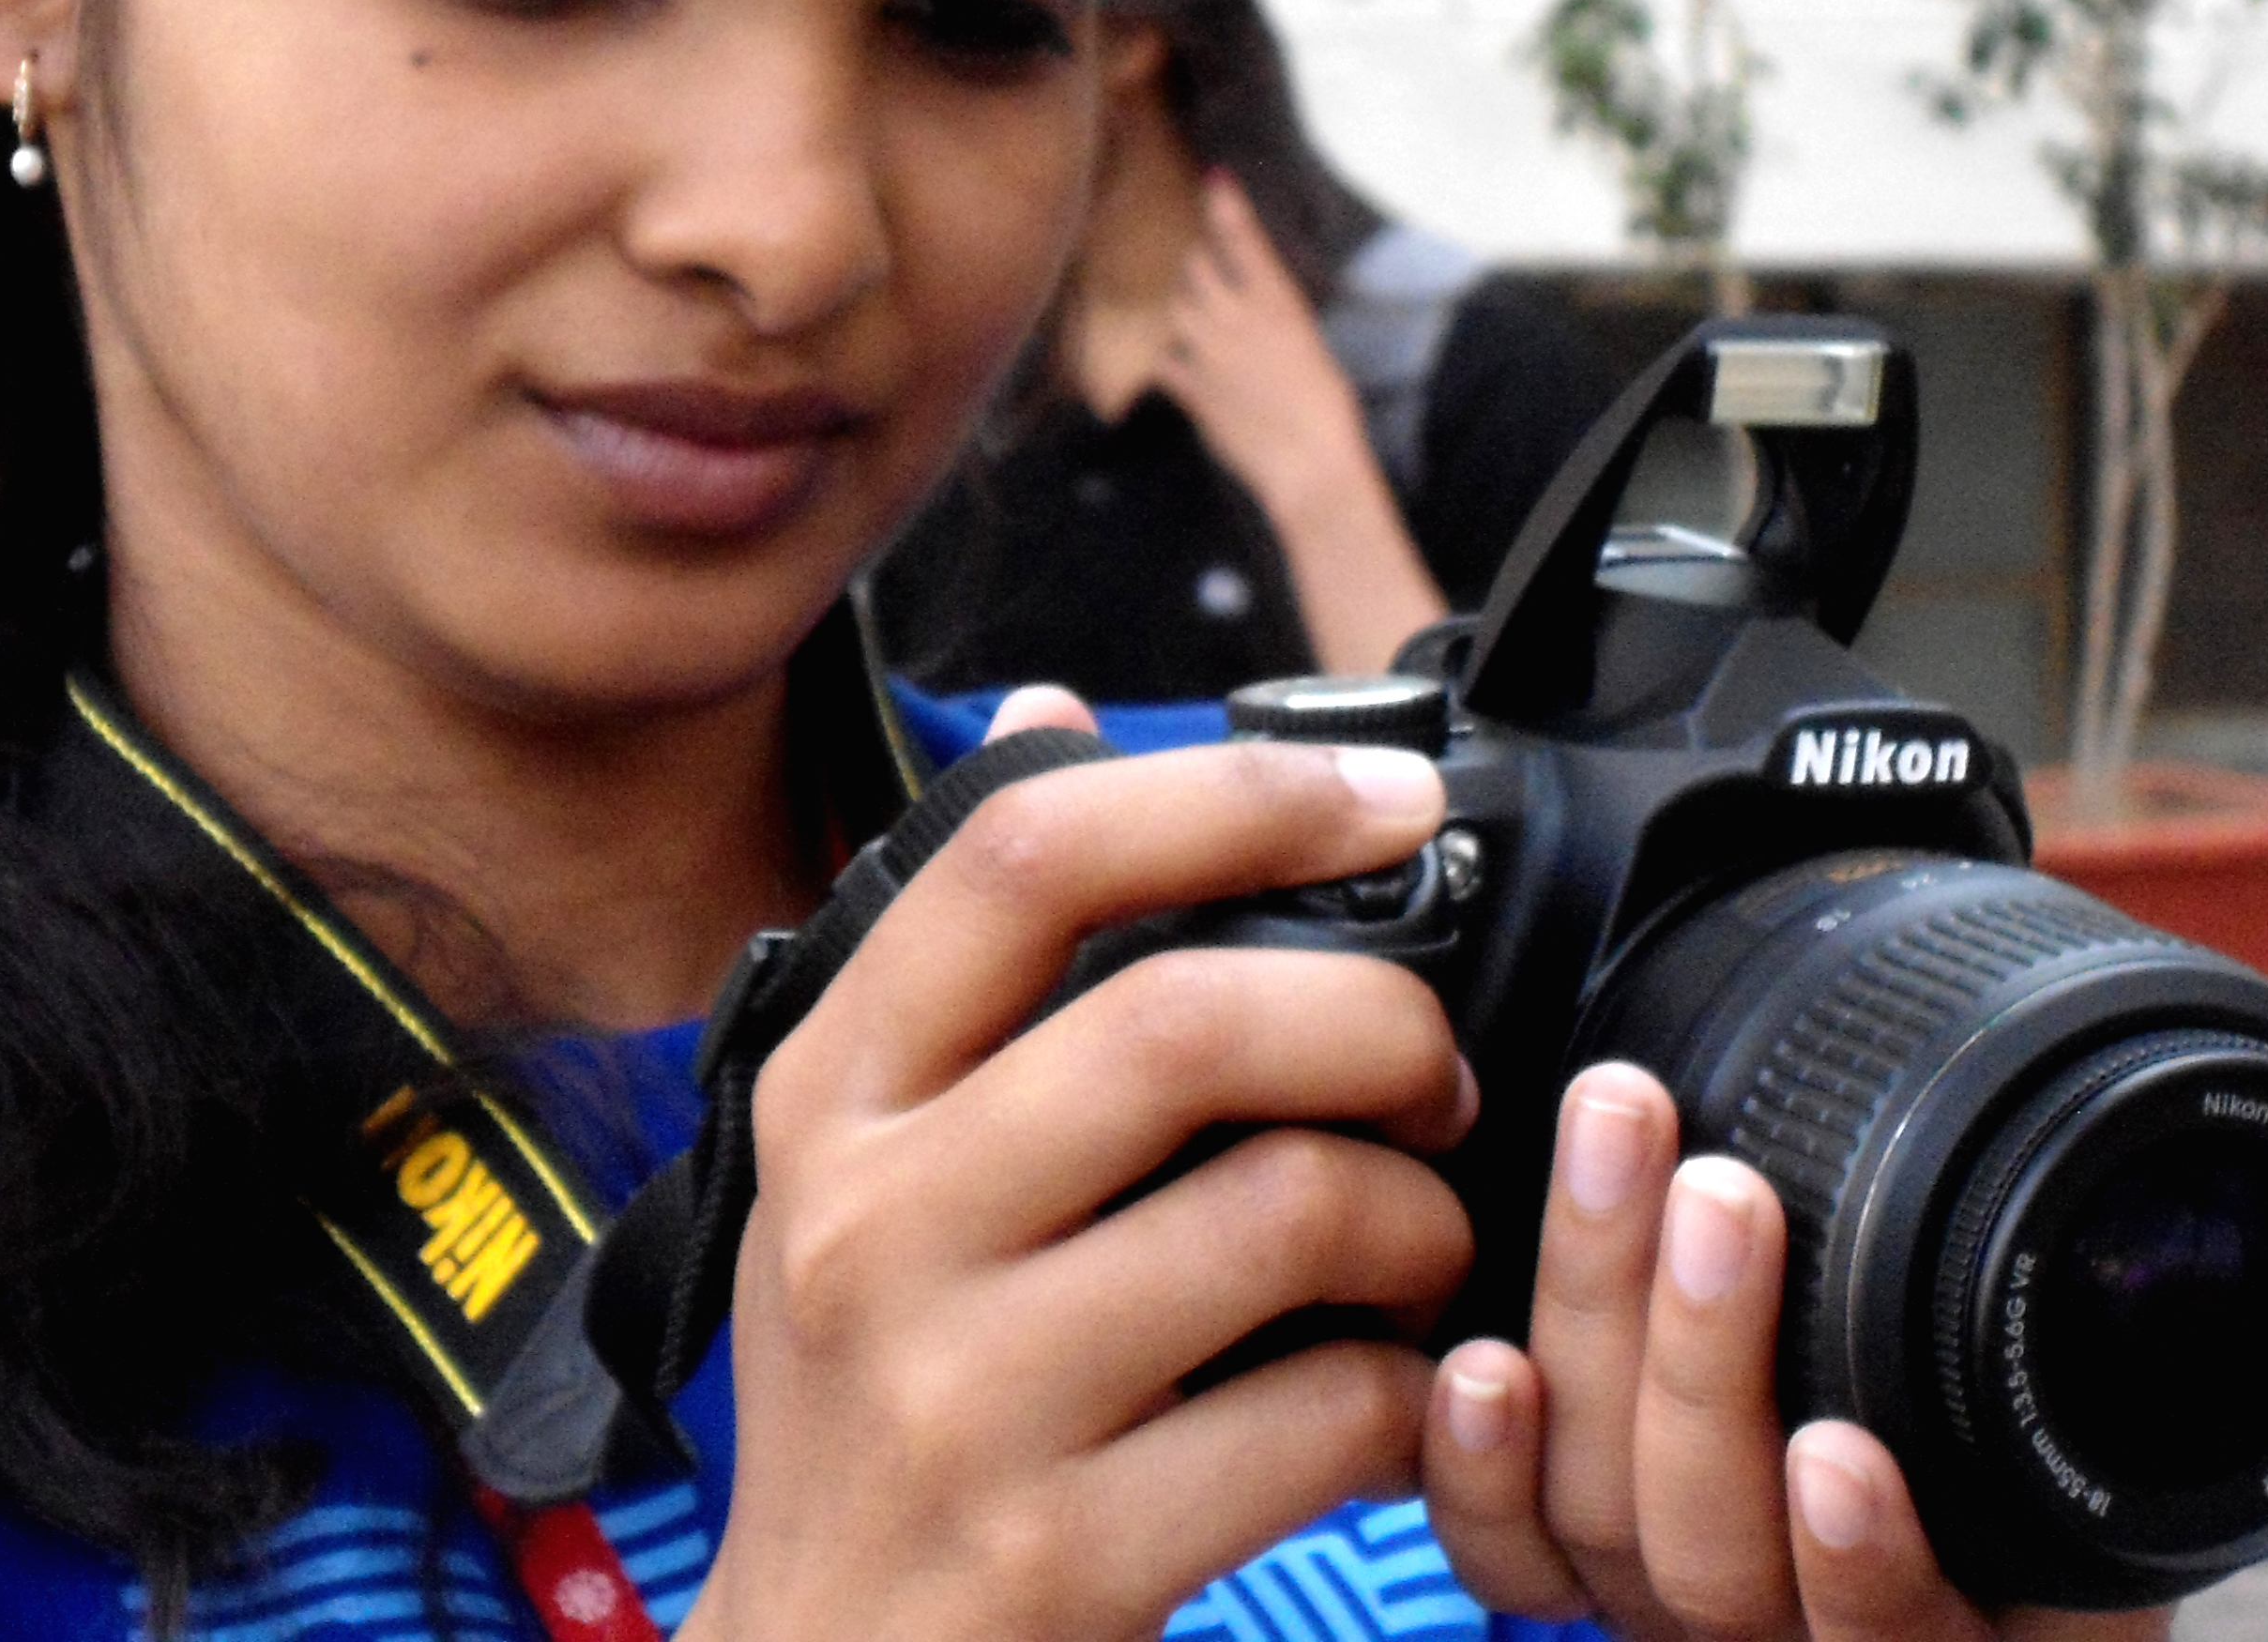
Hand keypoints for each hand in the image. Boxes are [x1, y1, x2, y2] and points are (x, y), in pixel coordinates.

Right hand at [683, 689, 1480, 1641]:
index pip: (1023, 855)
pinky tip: (1393, 1397)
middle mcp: (867, 1224)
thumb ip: (965, 965)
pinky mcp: (1058, 1555)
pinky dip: (1412, 1394)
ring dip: (1419, 1219)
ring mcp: (956, 1397)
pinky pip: (1324, 1413)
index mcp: (831, 1094)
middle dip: (1379, 1028)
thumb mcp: (863, 1169)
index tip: (1391, 801)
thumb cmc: (875, 1409)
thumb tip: (1049, 712)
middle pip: (1183, 1018)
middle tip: (1436, 1082)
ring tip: (1421, 1249)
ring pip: (1285, 1208)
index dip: (1237, 796)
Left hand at [1161, 173, 1447, 673]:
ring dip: (1183, 307)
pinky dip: (1170, 360)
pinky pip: (1164, 359)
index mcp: (1278, 301)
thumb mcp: (1308, 346)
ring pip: (1176, 306)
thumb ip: (1272, 321)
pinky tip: (1182, 368)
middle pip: (1196, 266)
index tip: (1215, 178)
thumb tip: (1251, 310)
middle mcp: (1237, 316)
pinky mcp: (1189, 385)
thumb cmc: (1325, 410)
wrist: (1309, 463)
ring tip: (1199, 319)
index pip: (1243, 237)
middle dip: (1198, 264)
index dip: (1225, 204)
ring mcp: (1207, 349)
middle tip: (1205, 271)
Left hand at [1419, 1064, 2174, 1641]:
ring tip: (1624, 1148)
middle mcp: (1816, 1635)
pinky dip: (1479, 1467)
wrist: (1953, 1569)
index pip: (1906, 1630)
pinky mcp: (1574, 1576)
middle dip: (1707, 1360)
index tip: (1847, 1448)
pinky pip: (1506, 1561)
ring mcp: (1690, 1608)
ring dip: (1605, 1328)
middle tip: (1717, 1186)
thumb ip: (2237, 1198)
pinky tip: (1481, 1352)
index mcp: (1975, 1612)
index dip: (1866, 1556)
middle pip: (1716, 1551)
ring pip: (1605, 1519)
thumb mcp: (2167, 1385)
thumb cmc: (2058, 1452)